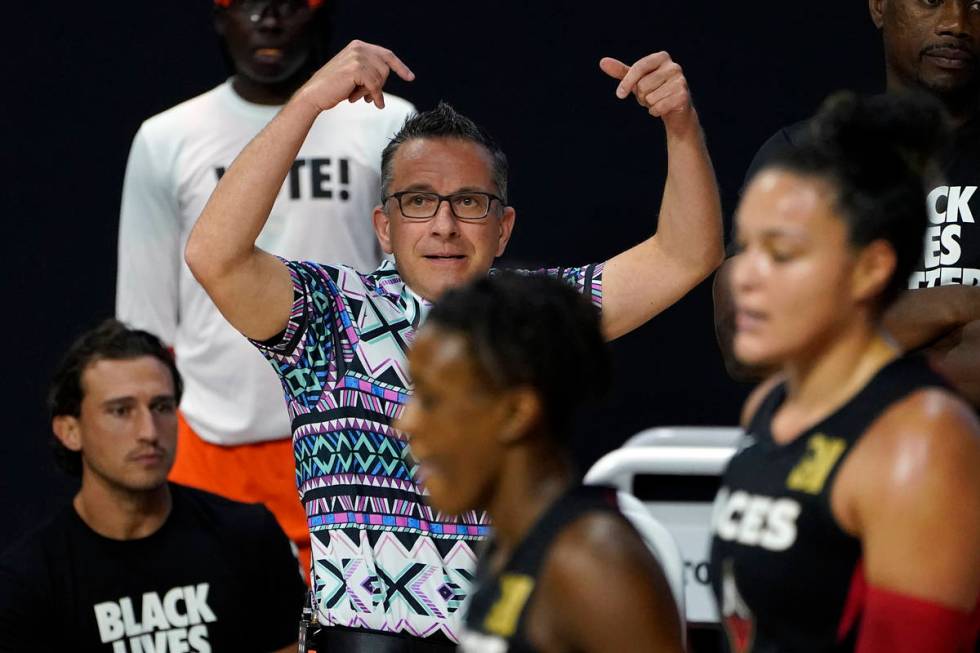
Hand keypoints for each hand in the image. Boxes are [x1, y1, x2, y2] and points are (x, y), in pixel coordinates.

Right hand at [295, 40, 413, 112]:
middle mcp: (358, 47)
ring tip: (358, 97)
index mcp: (358, 46)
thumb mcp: (354, 75)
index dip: (400, 66)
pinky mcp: (356, 69)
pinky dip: (374, 96)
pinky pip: (375, 86)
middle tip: (366, 96)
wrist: (315, 94)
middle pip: (385, 69)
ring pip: (380, 78)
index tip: (410, 77)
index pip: (386, 54)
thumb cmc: (334, 87)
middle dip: (379, 85)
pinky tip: (369, 102)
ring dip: (372, 92)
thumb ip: (369, 70)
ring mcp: (357, 57)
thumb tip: (384, 77)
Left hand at [600, 52, 694, 131]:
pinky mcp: (683, 97)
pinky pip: (657, 107)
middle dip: (641, 96)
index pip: (638, 68)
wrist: (676, 110)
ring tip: (658, 101)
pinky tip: (662, 109)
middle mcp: (674, 67)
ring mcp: (680, 81)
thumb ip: (621, 71)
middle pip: (642, 85)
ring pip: (649, 97)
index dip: (626, 82)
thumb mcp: (636, 80)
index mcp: (662, 58)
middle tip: (650, 96)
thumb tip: (602, 61)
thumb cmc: (654, 91)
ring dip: (649, 104)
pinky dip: (654, 112)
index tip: (620, 95)